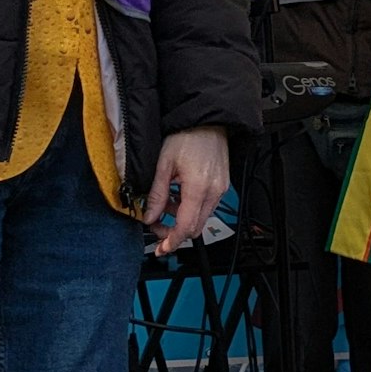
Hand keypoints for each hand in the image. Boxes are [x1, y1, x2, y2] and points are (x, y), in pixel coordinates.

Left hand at [143, 126, 229, 256]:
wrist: (208, 122)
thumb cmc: (187, 137)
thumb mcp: (163, 165)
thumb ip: (156, 195)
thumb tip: (148, 217)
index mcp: (198, 188)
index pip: (186, 227)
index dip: (172, 241)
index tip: (161, 249)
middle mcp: (214, 192)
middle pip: (195, 227)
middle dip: (174, 233)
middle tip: (157, 228)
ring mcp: (220, 189)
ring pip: (201, 218)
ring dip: (182, 220)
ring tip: (165, 207)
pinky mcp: (222, 185)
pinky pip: (206, 206)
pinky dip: (191, 209)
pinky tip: (177, 198)